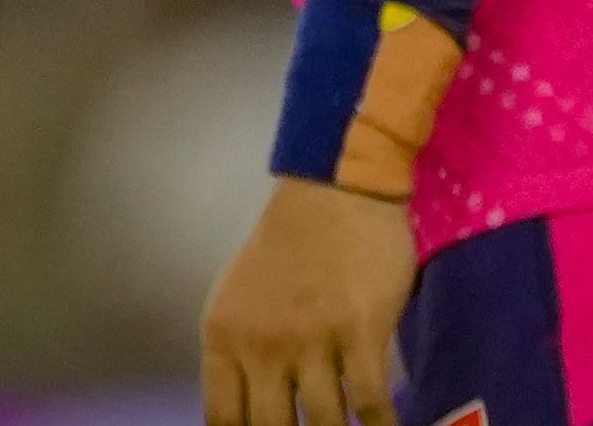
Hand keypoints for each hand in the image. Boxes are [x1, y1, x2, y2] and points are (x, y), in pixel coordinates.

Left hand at [200, 177, 414, 425]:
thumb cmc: (287, 247)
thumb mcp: (239, 300)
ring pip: (323, 423)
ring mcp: (311, 339)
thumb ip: (240, 354)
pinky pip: (370, 401)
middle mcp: (260, 344)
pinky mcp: (360, 332)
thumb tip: (249, 412)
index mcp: (223, 336)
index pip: (222, 419)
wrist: (333, 191)